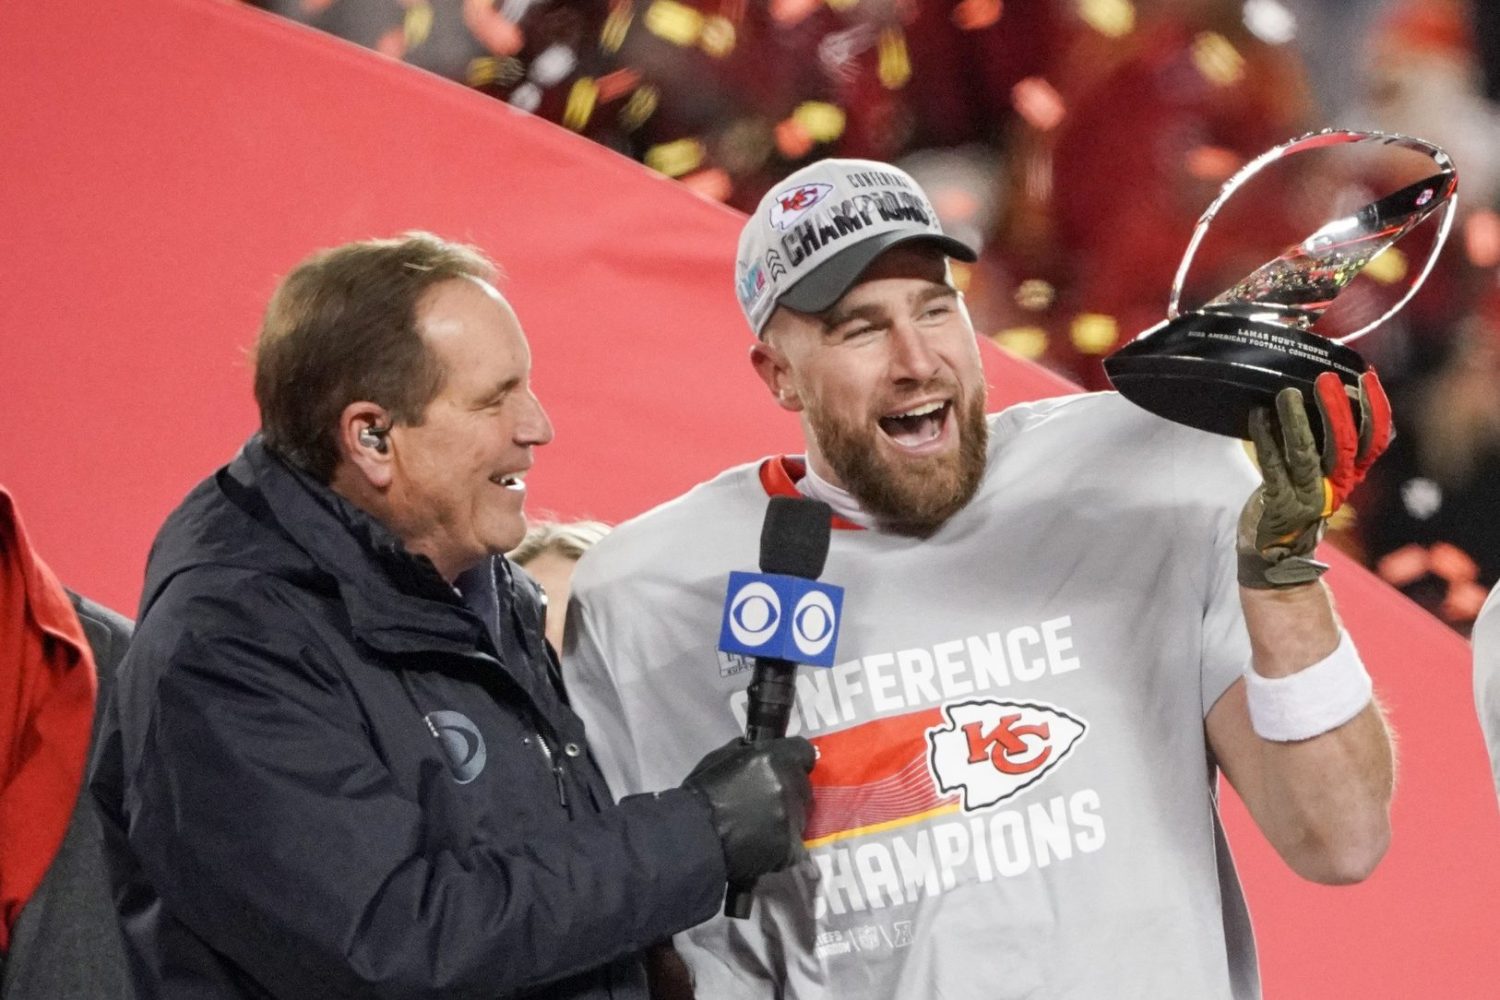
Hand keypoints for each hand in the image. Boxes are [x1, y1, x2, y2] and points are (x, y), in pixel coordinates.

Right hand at [681, 736, 814, 883]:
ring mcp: (792, 818)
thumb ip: (749, 753)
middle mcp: (789, 786)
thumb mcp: (721, 757)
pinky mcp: (790, 847)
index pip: (805, 753)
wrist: (694, 838)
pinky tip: (761, 847)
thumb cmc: (701, 794)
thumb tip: (759, 751)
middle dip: (789, 791)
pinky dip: (781, 847)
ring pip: (800, 815)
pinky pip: (794, 845)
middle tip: (765, 802)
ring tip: (758, 828)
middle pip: (803, 785)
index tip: (785, 769)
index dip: (795, 761)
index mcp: (774, 759)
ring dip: (785, 819)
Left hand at [1238, 369, 1391, 588]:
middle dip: (1336, 409)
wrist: (1275, 553)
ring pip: (1305, 453)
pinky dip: (1265, 438)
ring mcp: (1307, 496)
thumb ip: (1329, 447)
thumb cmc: (1298, 504)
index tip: (1368, 379)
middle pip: (1342, 444)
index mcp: (1351, 476)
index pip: (1373, 441)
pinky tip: (1258, 415)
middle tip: (1326, 380)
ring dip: (1296, 420)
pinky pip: (1271, 466)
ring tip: (1288, 393)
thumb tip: (1328, 398)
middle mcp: (1335, 486)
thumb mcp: (1324, 478)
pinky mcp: (1279, 502)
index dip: (1374, 410)